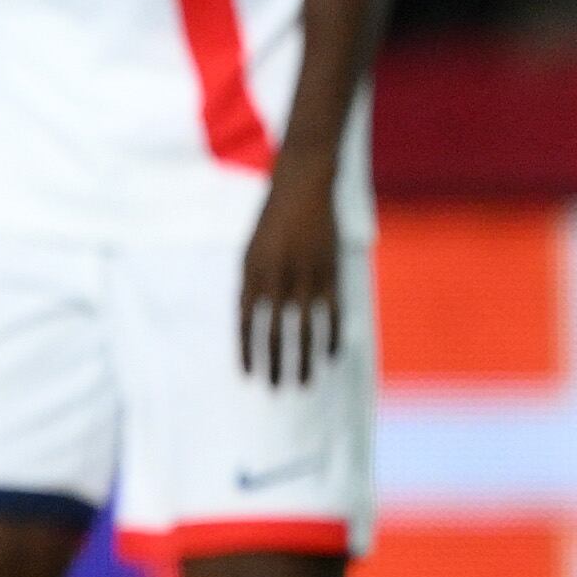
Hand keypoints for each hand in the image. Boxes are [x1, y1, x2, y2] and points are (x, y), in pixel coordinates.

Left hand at [238, 175, 344, 389]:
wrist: (301, 187)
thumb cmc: (273, 222)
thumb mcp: (251, 251)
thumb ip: (252, 284)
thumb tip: (250, 320)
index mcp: (250, 272)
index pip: (244, 321)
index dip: (246, 350)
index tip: (247, 375)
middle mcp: (275, 276)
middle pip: (273, 331)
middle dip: (274, 363)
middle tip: (276, 390)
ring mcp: (304, 275)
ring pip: (303, 328)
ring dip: (303, 359)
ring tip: (303, 383)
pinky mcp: (330, 271)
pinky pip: (332, 313)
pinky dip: (331, 336)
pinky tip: (331, 357)